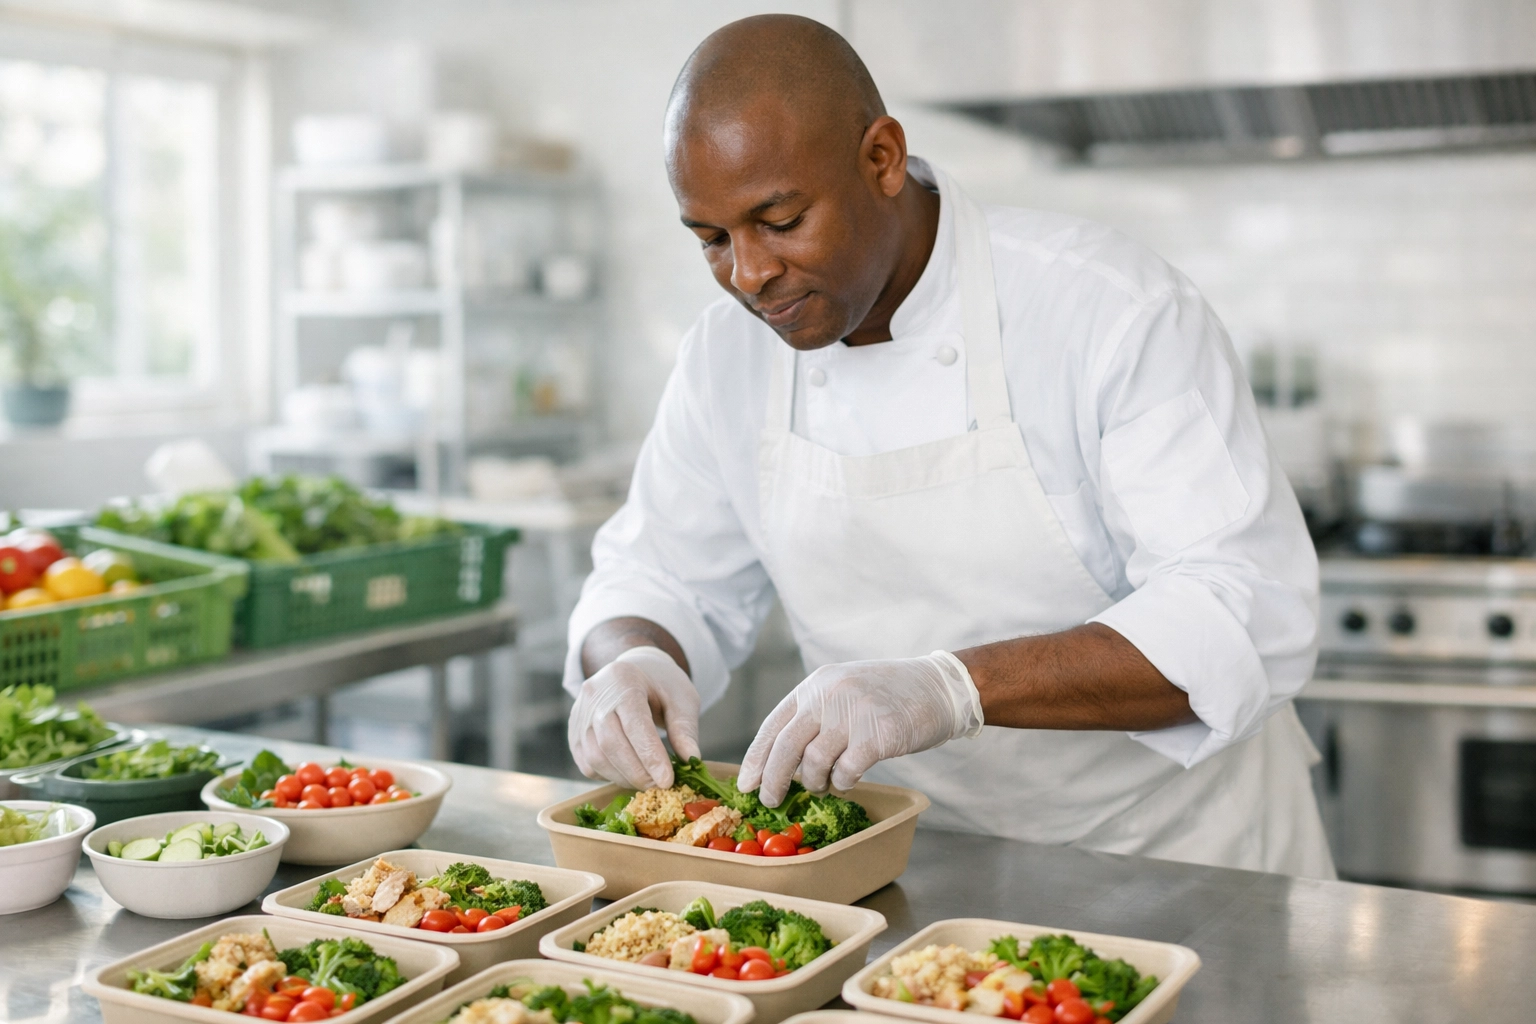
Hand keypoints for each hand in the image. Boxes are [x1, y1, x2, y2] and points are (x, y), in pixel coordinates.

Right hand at [568, 646, 700, 789]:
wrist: (636, 671)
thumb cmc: (662, 685)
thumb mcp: (682, 699)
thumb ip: (685, 729)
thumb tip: (691, 759)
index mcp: (623, 678)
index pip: (634, 723)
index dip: (650, 755)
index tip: (667, 780)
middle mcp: (594, 694)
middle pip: (611, 743)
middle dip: (637, 772)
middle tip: (659, 786)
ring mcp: (580, 713)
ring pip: (596, 757)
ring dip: (623, 777)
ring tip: (647, 781)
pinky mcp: (574, 732)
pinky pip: (587, 763)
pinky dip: (609, 775)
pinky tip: (629, 773)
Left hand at [738, 651, 983, 805]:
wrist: (938, 687)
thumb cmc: (888, 694)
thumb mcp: (842, 690)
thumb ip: (814, 716)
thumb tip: (781, 762)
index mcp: (815, 685)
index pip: (773, 725)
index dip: (756, 758)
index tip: (746, 784)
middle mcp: (830, 695)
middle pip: (786, 747)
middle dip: (774, 780)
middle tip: (771, 802)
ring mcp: (854, 713)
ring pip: (815, 763)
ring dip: (815, 782)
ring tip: (824, 784)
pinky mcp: (879, 735)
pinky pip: (846, 771)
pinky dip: (843, 781)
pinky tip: (849, 779)